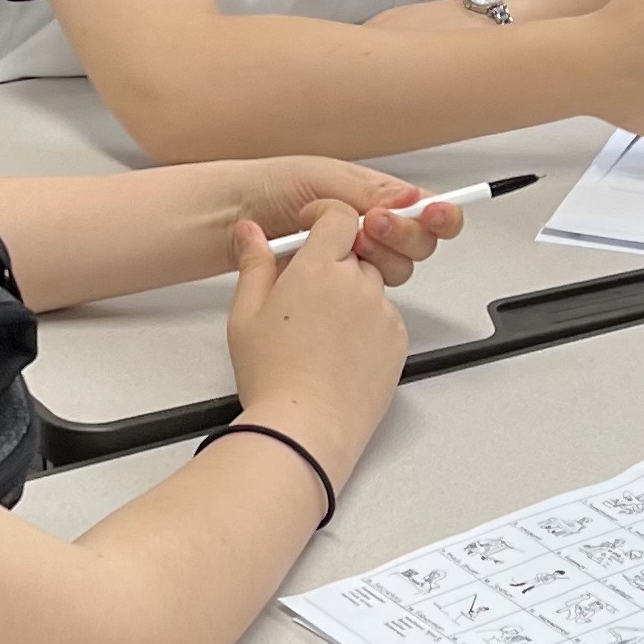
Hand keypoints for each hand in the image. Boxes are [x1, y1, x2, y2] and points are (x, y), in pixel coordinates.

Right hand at [224, 204, 409, 485]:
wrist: (305, 427)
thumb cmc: (273, 376)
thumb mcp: (245, 314)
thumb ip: (254, 263)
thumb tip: (251, 231)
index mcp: (319, 268)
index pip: (339, 216)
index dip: (326, 217)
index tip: (313, 226)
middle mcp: (358, 284)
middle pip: (354, 254)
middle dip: (332, 266)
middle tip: (304, 299)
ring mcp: (382, 314)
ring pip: (370, 288)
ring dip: (350, 297)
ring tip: (318, 335)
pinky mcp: (397, 342)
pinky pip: (383, 320)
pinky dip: (366, 327)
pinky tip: (338, 354)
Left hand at [236, 158, 462, 284]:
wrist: (228, 218)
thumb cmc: (269, 187)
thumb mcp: (320, 177)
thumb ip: (368, 191)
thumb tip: (410, 200)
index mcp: (374, 195)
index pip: (424, 208)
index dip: (439, 215)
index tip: (436, 216)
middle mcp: (371, 228)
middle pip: (418, 243)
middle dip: (403, 236)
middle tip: (372, 227)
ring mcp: (355, 259)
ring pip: (396, 270)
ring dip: (378, 259)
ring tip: (344, 247)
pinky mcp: (338, 288)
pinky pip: (365, 294)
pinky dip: (356, 284)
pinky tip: (334, 271)